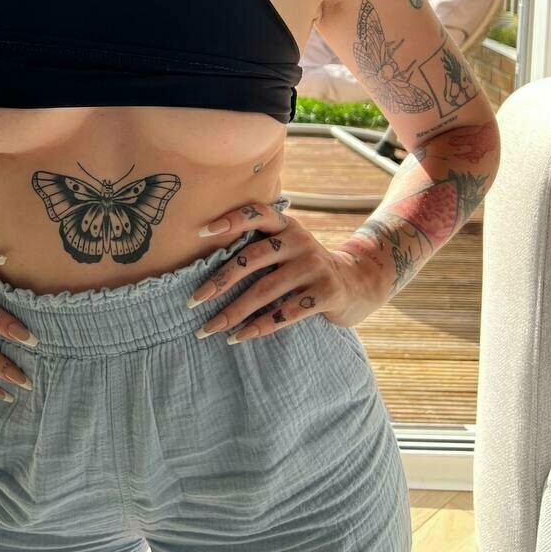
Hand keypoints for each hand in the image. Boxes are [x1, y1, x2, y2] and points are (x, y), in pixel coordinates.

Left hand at [186, 202, 383, 342]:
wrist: (357, 283)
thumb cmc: (305, 265)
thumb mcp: (289, 246)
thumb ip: (261, 244)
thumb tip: (207, 259)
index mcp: (286, 225)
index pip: (256, 214)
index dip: (231, 220)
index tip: (201, 232)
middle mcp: (300, 241)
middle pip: (252, 259)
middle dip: (219, 282)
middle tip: (193, 301)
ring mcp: (314, 266)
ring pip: (265, 291)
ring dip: (233, 312)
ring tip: (210, 328)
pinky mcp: (326, 293)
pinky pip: (286, 313)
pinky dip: (260, 326)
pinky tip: (239, 336)